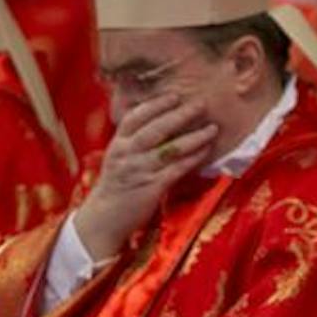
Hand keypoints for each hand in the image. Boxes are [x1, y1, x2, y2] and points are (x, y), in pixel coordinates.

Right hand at [70, 92, 217, 258]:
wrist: (104, 220)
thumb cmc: (115, 188)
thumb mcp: (118, 159)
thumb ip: (132, 143)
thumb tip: (157, 124)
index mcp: (118, 144)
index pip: (135, 118)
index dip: (156, 105)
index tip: (174, 96)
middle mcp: (127, 154)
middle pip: (156, 128)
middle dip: (180, 115)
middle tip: (200, 104)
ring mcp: (140, 170)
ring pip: (170, 148)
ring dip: (194, 136)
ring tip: (212, 128)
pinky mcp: (151, 187)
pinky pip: (177, 169)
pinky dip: (193, 158)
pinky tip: (206, 151)